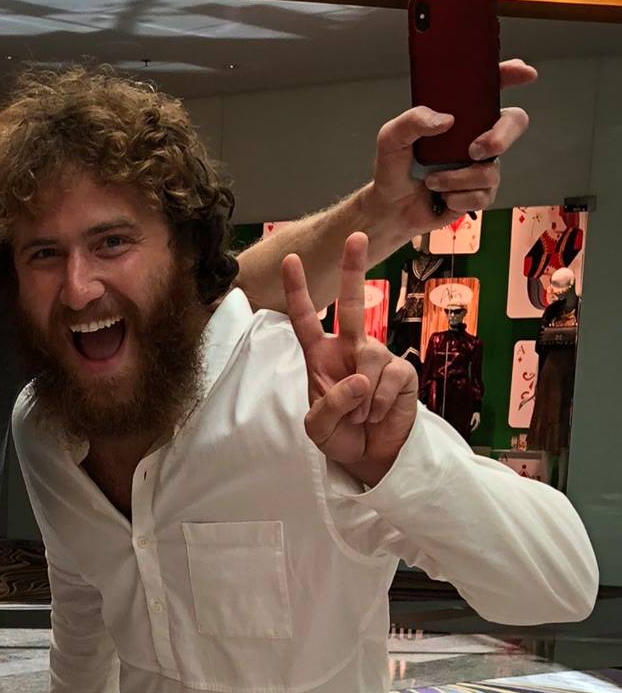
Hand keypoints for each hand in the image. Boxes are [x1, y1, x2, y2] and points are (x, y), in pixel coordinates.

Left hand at [282, 234, 417, 484]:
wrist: (371, 458)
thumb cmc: (340, 436)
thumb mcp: (318, 427)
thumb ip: (329, 404)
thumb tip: (359, 378)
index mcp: (321, 358)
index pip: (306, 321)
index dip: (298, 292)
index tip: (290, 260)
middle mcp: (350, 350)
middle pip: (354, 304)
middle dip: (354, 269)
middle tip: (356, 235)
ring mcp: (378, 357)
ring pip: (367, 360)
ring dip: (360, 398)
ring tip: (360, 417)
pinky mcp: (402, 372)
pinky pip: (388, 380)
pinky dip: (378, 405)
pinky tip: (377, 415)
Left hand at [367, 59, 535, 238]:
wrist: (390, 208)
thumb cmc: (393, 168)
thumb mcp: (391, 137)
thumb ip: (412, 121)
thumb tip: (445, 120)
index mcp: (460, 116)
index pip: (491, 88)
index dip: (512, 75)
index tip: (524, 73)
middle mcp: (476, 136)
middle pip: (514, 123)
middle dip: (501, 136)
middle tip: (474, 150)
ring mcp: (481, 165)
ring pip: (491, 169)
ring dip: (458, 179)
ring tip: (432, 181)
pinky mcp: (478, 193)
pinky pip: (483, 195)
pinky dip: (458, 198)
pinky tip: (442, 196)